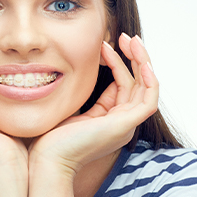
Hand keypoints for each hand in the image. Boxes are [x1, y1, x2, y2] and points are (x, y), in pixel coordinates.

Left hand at [28, 33, 157, 176]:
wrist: (47, 160)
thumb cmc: (50, 140)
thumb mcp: (69, 109)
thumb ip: (80, 94)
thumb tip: (76, 70)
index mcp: (109, 121)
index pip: (123, 86)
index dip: (118, 63)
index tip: (105, 44)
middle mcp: (122, 123)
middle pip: (138, 84)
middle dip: (134, 58)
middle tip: (127, 36)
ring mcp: (126, 125)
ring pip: (146, 88)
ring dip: (142, 62)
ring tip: (131, 40)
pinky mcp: (125, 125)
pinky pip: (149, 100)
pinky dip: (150, 80)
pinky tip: (142, 61)